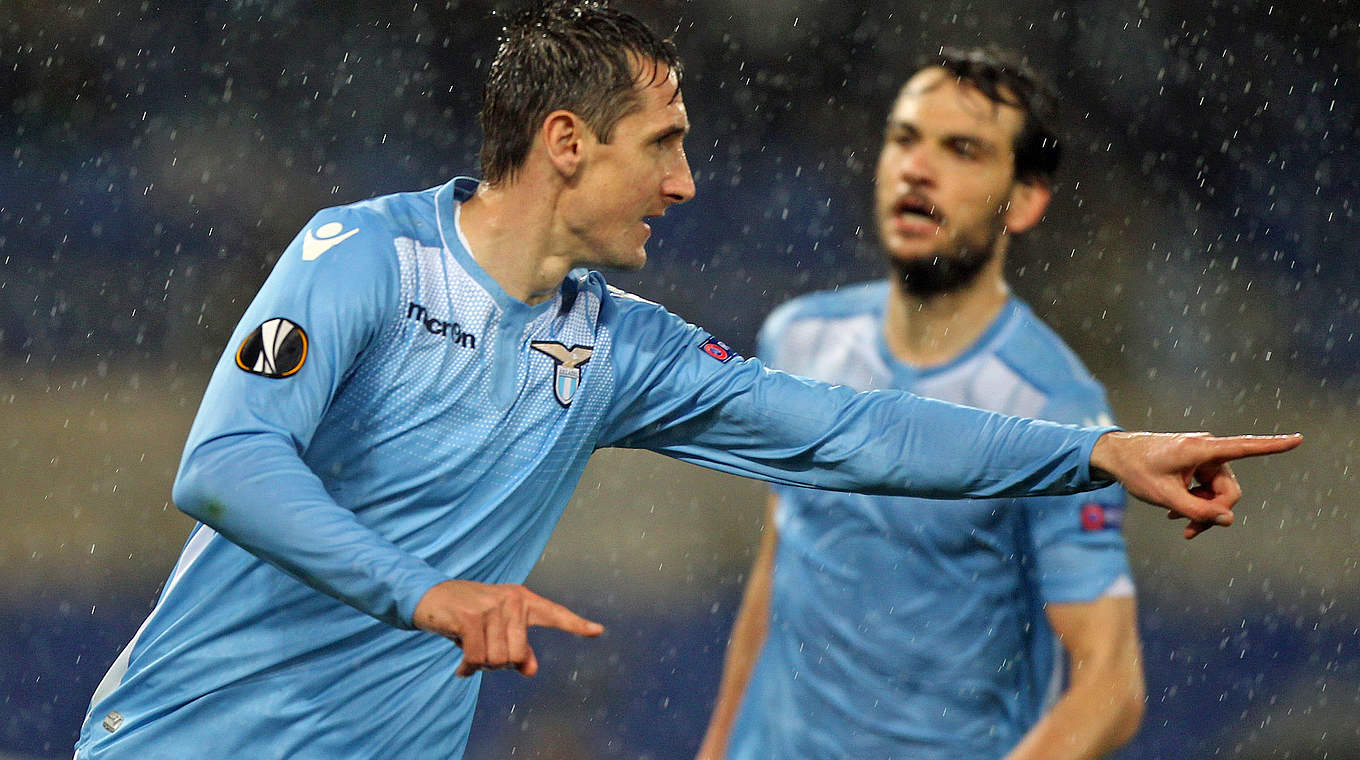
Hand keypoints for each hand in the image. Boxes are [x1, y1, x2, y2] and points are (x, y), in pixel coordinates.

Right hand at [413, 579, 603, 676]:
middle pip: (518, 655)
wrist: (429, 597)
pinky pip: (478, 659)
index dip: (577, 624)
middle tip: (482, 653)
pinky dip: (467, 668)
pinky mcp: (471, 616)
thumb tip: (530, 670)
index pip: (555, 614)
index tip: (598, 630)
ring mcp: (492, 606)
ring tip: (470, 651)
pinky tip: (460, 668)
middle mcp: (512, 600)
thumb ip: (517, 649)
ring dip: (480, 665)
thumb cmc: (466, 616)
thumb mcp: (495, 632)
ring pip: (497, 660)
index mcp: (522, 600)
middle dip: (498, 664)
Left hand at [1090, 431, 1301, 538]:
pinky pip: (1207, 488)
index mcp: (1202, 449)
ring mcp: (1202, 457)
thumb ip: (1197, 510)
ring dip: (1202, 509)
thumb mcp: (1165, 496)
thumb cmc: (1137, 471)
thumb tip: (1229, 520)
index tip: (1299, 439)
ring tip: (1179, 523)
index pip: (1245, 447)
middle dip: (1213, 512)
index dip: (1273, 445)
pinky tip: (1175, 514)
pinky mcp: (1196, 464)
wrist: (1115, 457)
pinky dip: (1196, 501)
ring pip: (1218, 492)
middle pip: (1229, 489)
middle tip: (1189, 532)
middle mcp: (1208, 450)